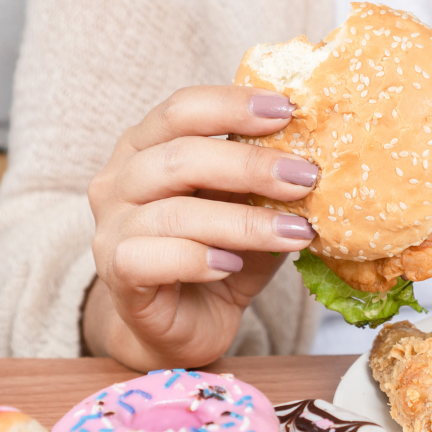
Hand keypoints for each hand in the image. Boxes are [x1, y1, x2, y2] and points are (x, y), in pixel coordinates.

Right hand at [84, 86, 318, 370]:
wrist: (182, 326)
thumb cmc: (218, 256)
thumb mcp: (249, 209)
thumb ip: (267, 182)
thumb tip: (320, 156)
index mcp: (146, 146)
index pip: (182, 110)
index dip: (232, 105)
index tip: (289, 111)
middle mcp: (120, 180)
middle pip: (180, 157)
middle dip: (251, 166)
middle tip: (306, 178)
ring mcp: (111, 228)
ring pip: (174, 213)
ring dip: (244, 222)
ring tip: (295, 233)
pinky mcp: (116, 274)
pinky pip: (150, 258)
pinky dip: (197, 259)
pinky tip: (232, 266)